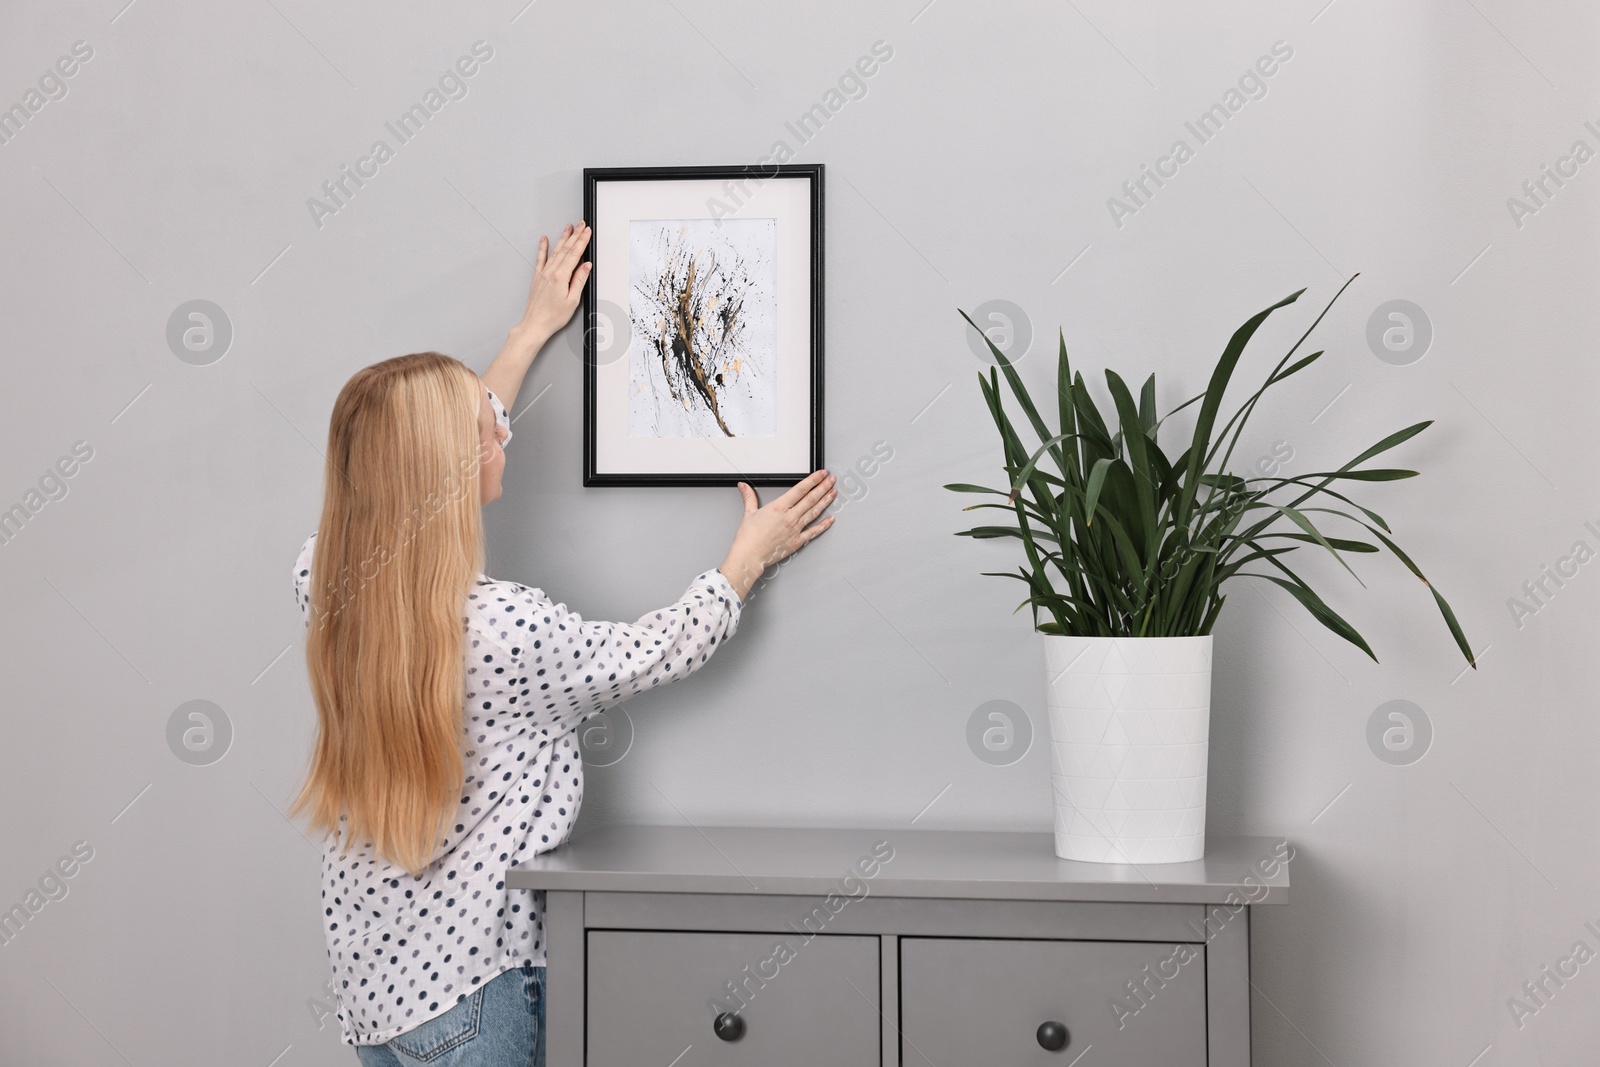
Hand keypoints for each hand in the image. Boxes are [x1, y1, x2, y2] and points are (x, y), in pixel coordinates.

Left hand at [510, 221, 592, 348]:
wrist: (534, 324)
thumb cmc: (553, 316)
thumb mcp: (573, 301)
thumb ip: (579, 280)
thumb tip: (586, 266)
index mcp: (561, 277)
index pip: (574, 254)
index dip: (582, 241)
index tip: (587, 232)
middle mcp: (550, 272)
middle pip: (565, 249)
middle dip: (575, 235)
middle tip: (581, 225)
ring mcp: (543, 273)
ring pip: (555, 251)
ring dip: (562, 238)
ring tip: (568, 228)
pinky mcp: (537, 276)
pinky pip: (540, 258)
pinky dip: (543, 247)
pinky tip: (544, 239)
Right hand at [718, 470, 836, 600]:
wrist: (749, 557)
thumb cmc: (748, 538)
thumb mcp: (748, 513)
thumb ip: (749, 497)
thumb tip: (743, 486)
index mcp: (778, 508)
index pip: (800, 490)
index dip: (813, 480)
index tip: (821, 474)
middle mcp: (789, 518)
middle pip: (811, 499)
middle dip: (823, 487)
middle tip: (831, 479)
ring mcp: (795, 530)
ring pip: (814, 512)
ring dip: (825, 502)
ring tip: (833, 493)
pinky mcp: (797, 542)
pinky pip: (813, 532)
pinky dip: (823, 525)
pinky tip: (831, 519)